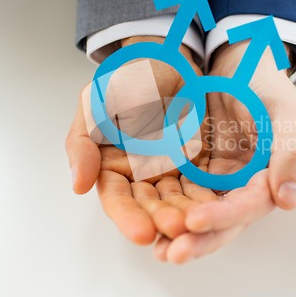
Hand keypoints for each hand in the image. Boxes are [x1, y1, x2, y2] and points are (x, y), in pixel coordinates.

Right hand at [65, 36, 217, 244]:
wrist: (162, 63)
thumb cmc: (123, 83)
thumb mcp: (93, 108)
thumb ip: (82, 145)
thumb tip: (78, 185)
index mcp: (113, 168)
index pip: (118, 199)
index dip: (128, 217)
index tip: (142, 233)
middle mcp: (141, 176)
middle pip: (150, 205)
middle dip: (162, 219)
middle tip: (176, 228)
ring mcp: (171, 171)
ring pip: (178, 199)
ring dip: (187, 214)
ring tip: (197, 223)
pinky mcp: (196, 162)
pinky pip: (202, 183)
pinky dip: (208, 197)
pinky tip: (216, 207)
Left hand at [154, 41, 295, 262]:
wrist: (238, 65)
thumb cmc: (264, 82)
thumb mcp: (282, 107)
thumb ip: (290, 149)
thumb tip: (288, 199)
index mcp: (277, 173)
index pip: (252, 202)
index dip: (225, 215)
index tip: (195, 221)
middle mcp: (251, 184)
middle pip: (228, 219)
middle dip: (201, 238)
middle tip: (171, 252)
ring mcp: (226, 179)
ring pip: (205, 212)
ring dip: (183, 233)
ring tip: (157, 249)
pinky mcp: (203, 171)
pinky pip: (187, 194)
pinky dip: (172, 209)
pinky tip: (151, 223)